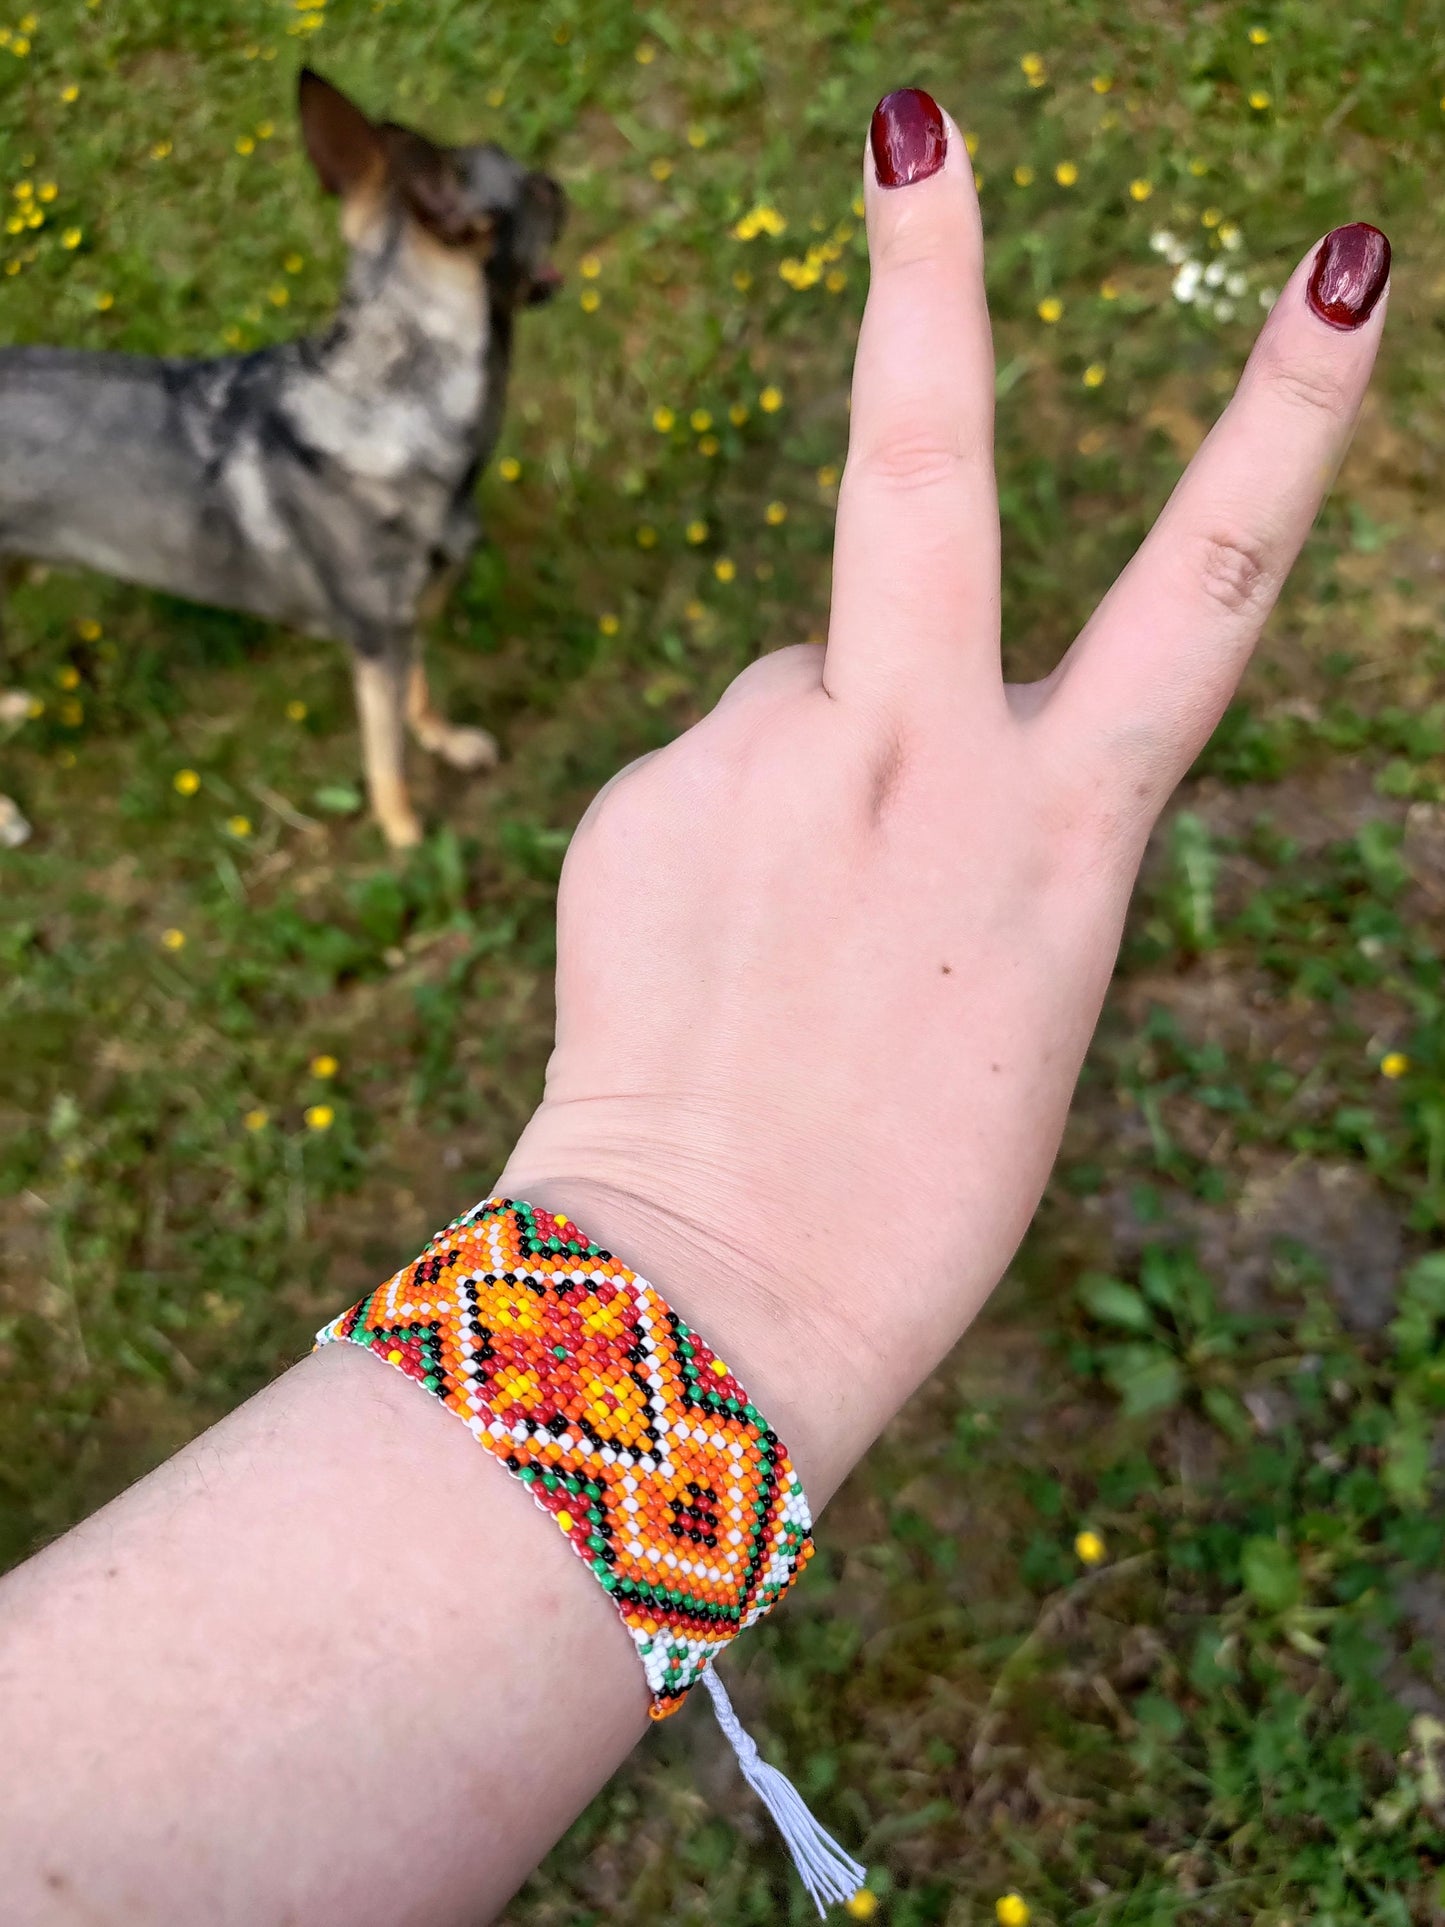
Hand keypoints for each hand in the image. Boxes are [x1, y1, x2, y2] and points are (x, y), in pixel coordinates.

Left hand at [499, 91, 1388, 1501]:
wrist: (720, 1290)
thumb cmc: (905, 1168)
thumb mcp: (1003, 973)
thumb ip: (947, 798)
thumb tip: (826, 687)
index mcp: (1070, 832)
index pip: (1211, 585)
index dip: (1290, 420)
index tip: (1344, 269)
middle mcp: (922, 762)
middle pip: (927, 470)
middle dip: (928, 278)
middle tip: (913, 121)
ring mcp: (769, 767)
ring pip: (797, 684)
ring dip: (800, 776)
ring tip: (782, 943)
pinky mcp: (646, 796)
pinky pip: (708, 768)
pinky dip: (713, 837)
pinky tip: (703, 958)